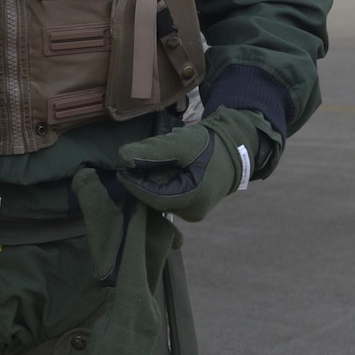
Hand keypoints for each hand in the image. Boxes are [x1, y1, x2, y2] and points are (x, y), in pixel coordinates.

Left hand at [112, 108, 266, 222]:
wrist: (234, 148)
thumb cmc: (208, 145)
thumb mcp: (181, 143)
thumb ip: (153, 150)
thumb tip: (123, 157)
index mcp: (193, 199)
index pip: (153, 197)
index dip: (134, 184)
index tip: (121, 169)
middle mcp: (192, 212)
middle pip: (156, 199)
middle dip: (143, 181)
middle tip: (134, 161)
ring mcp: (193, 212)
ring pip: (162, 199)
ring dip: (152, 182)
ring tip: (152, 162)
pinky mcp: (191, 207)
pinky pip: (169, 198)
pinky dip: (161, 184)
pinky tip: (161, 170)